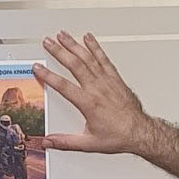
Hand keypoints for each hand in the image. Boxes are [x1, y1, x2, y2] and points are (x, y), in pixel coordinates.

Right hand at [34, 31, 151, 155]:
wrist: (140, 132)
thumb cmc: (119, 136)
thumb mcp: (88, 143)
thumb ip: (65, 142)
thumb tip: (49, 142)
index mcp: (88, 103)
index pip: (63, 85)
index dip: (48, 75)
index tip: (38, 68)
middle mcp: (97, 88)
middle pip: (74, 64)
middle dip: (59, 51)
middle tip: (48, 42)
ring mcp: (107, 81)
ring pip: (88, 57)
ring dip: (74, 44)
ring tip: (63, 35)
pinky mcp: (116, 78)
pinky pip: (104, 58)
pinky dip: (95, 47)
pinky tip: (89, 38)